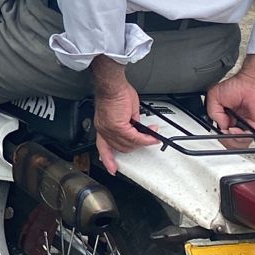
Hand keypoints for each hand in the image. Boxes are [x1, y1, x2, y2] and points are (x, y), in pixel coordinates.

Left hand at [91, 59, 156, 174]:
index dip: (108, 159)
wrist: (112, 85)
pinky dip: (145, 139)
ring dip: (143, 142)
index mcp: (102, 126)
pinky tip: (151, 136)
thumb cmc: (116, 93)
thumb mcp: (123, 112)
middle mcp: (103, 130)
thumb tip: (137, 129)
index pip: (103, 147)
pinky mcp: (118, 126)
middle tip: (147, 139)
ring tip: (152, 137)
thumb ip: (129, 123)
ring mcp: (110, 129)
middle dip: (136, 145)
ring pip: (129, 144)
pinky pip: (134, 138)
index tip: (113, 168)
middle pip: (121, 147)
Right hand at [204, 49, 254, 147]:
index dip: (217, 134)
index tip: (215, 131)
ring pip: (238, 143)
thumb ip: (212, 113)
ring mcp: (246, 127)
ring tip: (229, 129)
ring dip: (230, 139)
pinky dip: (240, 137)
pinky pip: (248, 139)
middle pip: (228, 141)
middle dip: (223, 138)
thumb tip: (220, 126)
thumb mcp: (214, 96)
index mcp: (227, 117)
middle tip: (222, 130)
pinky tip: (235, 129)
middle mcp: (236, 123)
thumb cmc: (238, 85)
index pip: (220, 133)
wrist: (254, 84)